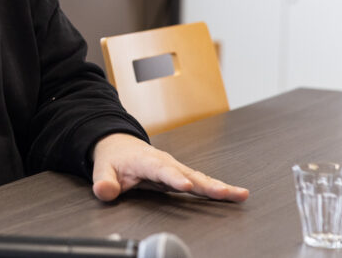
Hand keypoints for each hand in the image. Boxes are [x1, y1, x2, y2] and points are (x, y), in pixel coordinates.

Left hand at [91, 133, 248, 201]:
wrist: (120, 146)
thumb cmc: (114, 159)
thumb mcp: (103, 169)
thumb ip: (104, 181)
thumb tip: (104, 191)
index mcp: (146, 160)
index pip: (161, 170)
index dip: (174, 178)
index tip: (186, 185)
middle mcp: (165, 162)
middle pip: (189, 173)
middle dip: (207, 184)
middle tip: (225, 193)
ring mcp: (175, 167)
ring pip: (199, 177)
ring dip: (219, 186)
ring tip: (239, 194)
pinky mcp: (181, 174)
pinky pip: (201, 181)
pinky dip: (217, 188)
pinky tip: (234, 195)